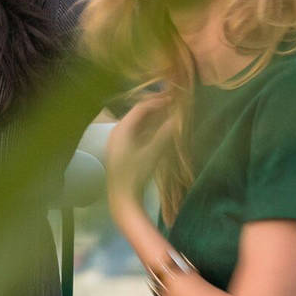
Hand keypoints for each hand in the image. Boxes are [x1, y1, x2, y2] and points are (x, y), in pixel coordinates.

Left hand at [104, 94, 167, 210]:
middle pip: (138, 113)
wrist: (122, 197)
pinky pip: (136, 132)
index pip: (140, 108)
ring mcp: (118, 140)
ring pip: (137, 123)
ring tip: (170, 114)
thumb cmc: (136, 174)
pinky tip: (160, 129)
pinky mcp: (122, 149)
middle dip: (156, 108)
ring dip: (153, 118)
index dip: (158, 101)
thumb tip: (177, 118)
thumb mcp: (153, 152)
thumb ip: (165, 133)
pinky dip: (148, 128)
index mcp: (122, 129)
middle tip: (174, 103)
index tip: (174, 98)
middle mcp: (117, 131)